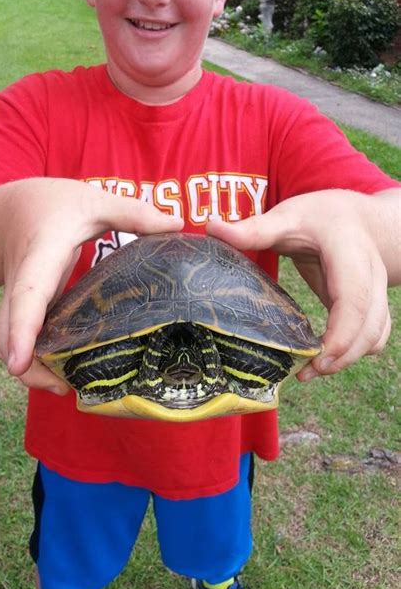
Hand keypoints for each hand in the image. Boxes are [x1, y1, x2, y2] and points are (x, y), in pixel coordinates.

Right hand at [0, 179, 182, 392]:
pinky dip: (35, 358)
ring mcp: (18, 300)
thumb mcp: (93, 200)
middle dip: (27, 367)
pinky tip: (63, 368)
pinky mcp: (25, 311)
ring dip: (31, 368)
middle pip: (7, 333)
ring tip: (64, 387)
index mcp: (41, 254)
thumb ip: (133, 213)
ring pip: (8, 341)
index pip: (28, 294)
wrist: (8, 211)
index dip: (23, 330)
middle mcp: (23, 282)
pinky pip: (20, 339)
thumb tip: (178, 225)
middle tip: (61, 389)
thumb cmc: (53, 204)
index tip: (19, 365)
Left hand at [206, 190, 391, 380]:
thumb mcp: (288, 216)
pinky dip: (354, 352)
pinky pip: (374, 335)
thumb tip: (211, 227)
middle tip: (306, 372)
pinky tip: (324, 360)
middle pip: (370, 324)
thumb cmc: (320, 216)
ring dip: (348, 358)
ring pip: (377, 334)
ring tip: (310, 371)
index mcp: (349, 250)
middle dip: (343, 355)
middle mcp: (371, 273)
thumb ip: (255, 228)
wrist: (357, 217)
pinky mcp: (372, 306)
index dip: (341, 333)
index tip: (316, 356)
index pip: (354, 297)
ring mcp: (377, 291)